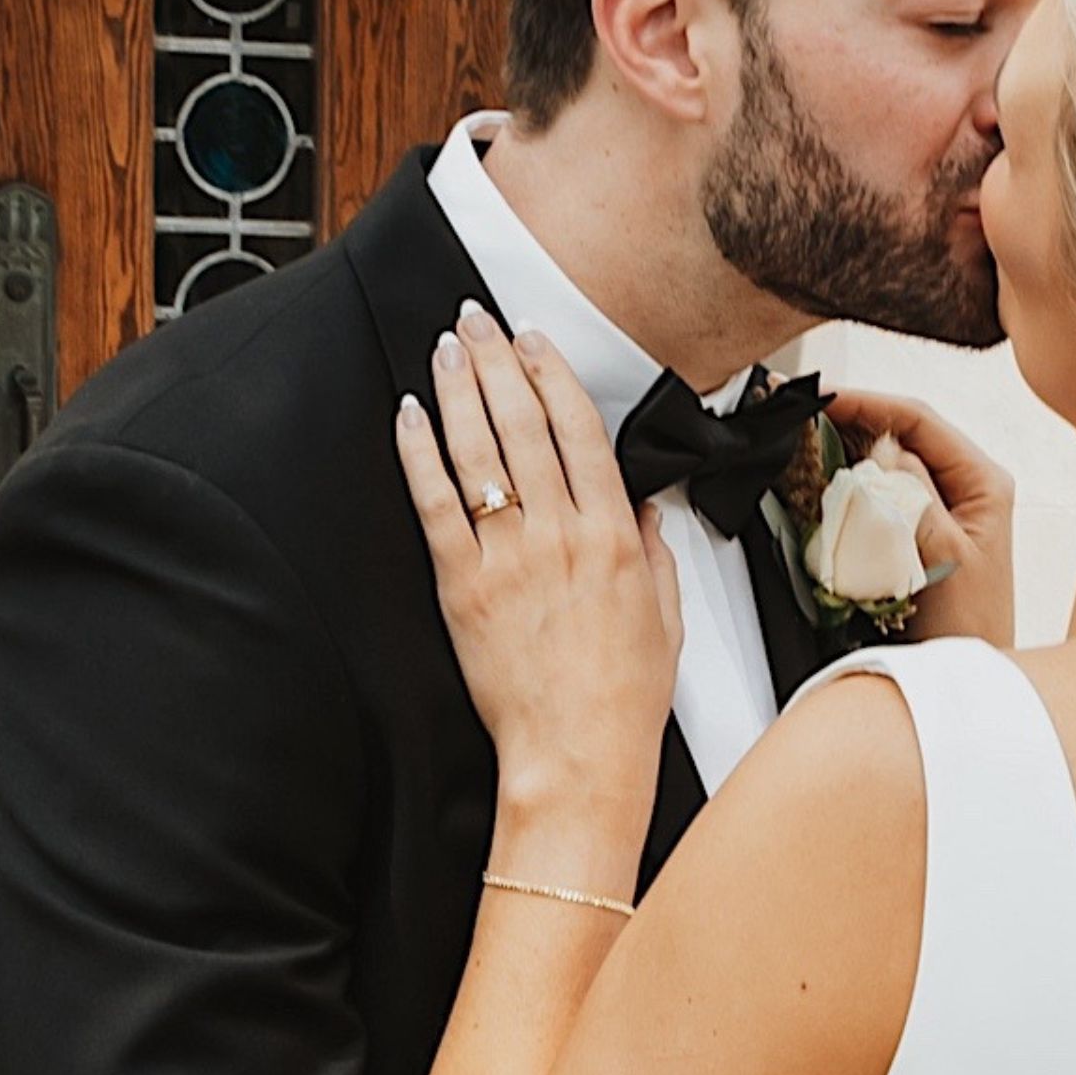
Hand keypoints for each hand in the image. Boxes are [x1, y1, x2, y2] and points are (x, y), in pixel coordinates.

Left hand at [393, 308, 675, 890]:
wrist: (577, 756)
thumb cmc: (622, 694)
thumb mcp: (666, 613)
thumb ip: (655, 550)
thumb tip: (645, 505)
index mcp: (615, 534)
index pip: (581, 428)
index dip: (551, 373)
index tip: (533, 338)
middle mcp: (562, 534)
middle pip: (522, 424)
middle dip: (496, 361)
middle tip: (475, 319)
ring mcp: (509, 558)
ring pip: (479, 451)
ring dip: (457, 390)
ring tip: (444, 348)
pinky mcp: (463, 588)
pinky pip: (436, 506)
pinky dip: (419, 455)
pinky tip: (409, 417)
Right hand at [810, 385, 1017, 649]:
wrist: (967, 680)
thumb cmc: (969, 627)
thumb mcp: (944, 555)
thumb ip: (914, 497)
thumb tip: (882, 448)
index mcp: (982, 482)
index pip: (918, 421)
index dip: (867, 403)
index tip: (822, 397)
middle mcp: (961, 489)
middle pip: (896, 436)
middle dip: (845, 423)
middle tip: (794, 413)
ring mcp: (935, 512)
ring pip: (880, 467)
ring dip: (839, 455)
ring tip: (794, 441)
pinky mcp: (911, 536)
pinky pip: (873, 500)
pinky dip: (842, 490)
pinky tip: (812, 484)